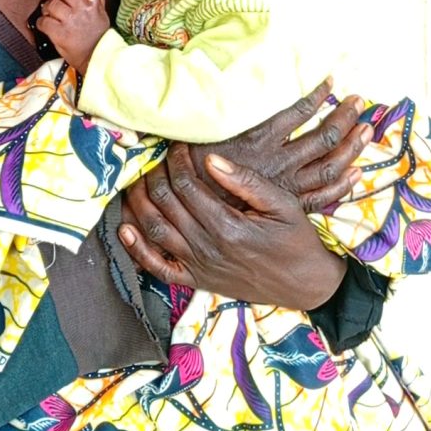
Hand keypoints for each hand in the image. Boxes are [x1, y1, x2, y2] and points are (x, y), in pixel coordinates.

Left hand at [37, 0, 110, 72]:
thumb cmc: (98, 38)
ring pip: (52, 4)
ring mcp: (71, 22)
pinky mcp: (60, 34)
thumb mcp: (102, 14)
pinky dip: (41, 22)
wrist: (96, 59)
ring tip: (48, 11)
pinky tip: (44, 24)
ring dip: (46, 7)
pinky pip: (44, 22)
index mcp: (94, 5)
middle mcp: (82, 10)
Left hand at [118, 80, 372, 307]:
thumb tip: (211, 158)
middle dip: (155, 175)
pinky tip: (125, 229)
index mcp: (228, 226)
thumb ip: (246, 182)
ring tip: (136, 180)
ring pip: (154, 230)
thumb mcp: (282, 204)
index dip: (175, 161)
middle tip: (154, 157)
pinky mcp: (196, 281)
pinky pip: (157, 268)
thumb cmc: (296, 240)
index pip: (186, 185)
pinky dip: (137, 250)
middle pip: (165, 203)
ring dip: (139, 203)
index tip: (175, 145)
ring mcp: (199, 267)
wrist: (305, 285)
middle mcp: (207, 248)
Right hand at [189, 80, 372, 212]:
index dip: (317, 95)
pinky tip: (356, 172)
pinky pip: (323, 195)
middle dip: (344, 118)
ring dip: (351, 146)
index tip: (331, 81)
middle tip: (359, 102)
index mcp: (259, 139)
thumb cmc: (194, 165)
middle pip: (323, 138)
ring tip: (367, 130)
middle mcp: (278, 161)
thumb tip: (232, 78)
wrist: (191, 206)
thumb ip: (225, 110)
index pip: (298, 112)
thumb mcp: (206, 131)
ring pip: (329, 164)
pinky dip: (343, 183)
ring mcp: (286, 185)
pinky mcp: (288, 203)